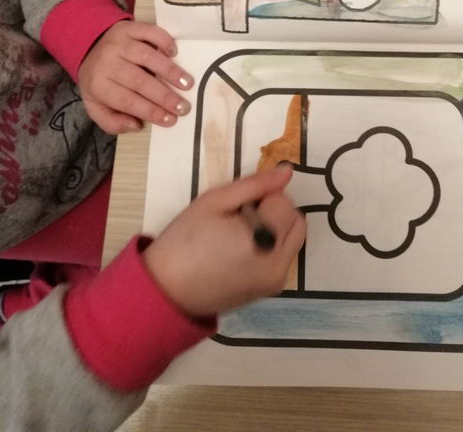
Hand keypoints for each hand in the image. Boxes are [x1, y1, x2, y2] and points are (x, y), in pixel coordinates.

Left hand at [77, 20, 193, 133]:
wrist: (87, 46)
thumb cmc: (99, 81)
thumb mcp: (96, 106)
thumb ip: (112, 122)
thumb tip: (136, 125)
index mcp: (98, 85)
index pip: (128, 101)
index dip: (151, 111)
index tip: (171, 120)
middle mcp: (107, 62)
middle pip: (139, 81)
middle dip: (164, 96)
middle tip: (184, 107)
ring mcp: (118, 43)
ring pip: (146, 57)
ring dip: (170, 71)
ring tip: (187, 83)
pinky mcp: (128, 27)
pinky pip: (148, 32)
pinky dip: (163, 40)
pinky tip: (174, 52)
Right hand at [142, 167, 305, 316]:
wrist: (167, 291)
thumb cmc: (184, 241)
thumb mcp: (214, 201)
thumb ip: (255, 185)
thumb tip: (287, 171)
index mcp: (263, 240)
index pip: (284, 202)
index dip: (262, 198)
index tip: (238, 207)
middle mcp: (278, 264)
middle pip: (295, 220)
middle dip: (275, 211)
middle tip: (241, 217)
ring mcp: (276, 280)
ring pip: (292, 238)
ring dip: (275, 228)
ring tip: (239, 234)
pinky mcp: (270, 290)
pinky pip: (283, 256)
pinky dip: (271, 246)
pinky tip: (240, 250)